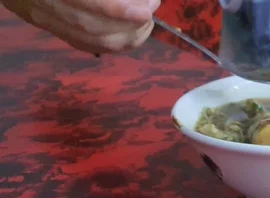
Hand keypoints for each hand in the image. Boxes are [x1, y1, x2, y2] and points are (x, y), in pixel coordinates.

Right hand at [3, 0, 159, 53]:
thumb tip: (135, 0)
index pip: (86, 3)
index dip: (120, 11)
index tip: (147, 9)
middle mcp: (41, 4)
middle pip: (93, 28)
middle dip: (131, 25)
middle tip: (152, 8)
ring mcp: (42, 18)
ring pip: (92, 42)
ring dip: (128, 37)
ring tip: (146, 20)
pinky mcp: (48, 26)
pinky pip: (85, 44)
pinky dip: (113, 43)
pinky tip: (131, 33)